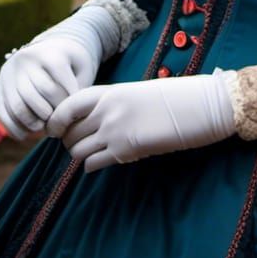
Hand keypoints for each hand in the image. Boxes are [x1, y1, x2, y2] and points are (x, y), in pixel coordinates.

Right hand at [0, 36, 100, 140]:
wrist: (50, 47)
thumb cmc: (71, 62)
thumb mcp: (82, 68)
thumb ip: (79, 89)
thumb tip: (66, 118)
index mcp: (48, 54)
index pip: (55, 89)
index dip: (64, 108)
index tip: (73, 115)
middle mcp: (25, 60)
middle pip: (36, 98)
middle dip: (49, 116)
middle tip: (60, 125)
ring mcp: (10, 71)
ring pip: (18, 107)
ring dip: (31, 124)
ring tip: (45, 129)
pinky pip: (3, 111)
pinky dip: (12, 127)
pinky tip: (24, 136)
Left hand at [45, 72, 236, 172]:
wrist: (200, 106)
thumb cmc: (175, 98)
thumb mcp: (138, 93)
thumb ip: (115, 104)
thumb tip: (96, 119)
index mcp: (110, 92)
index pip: (67, 105)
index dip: (56, 119)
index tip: (57, 129)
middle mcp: (107, 110)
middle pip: (69, 132)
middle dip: (69, 141)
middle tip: (81, 144)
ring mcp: (114, 131)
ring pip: (77, 151)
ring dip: (81, 155)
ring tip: (94, 153)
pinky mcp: (125, 151)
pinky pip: (92, 164)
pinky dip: (92, 165)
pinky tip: (104, 161)